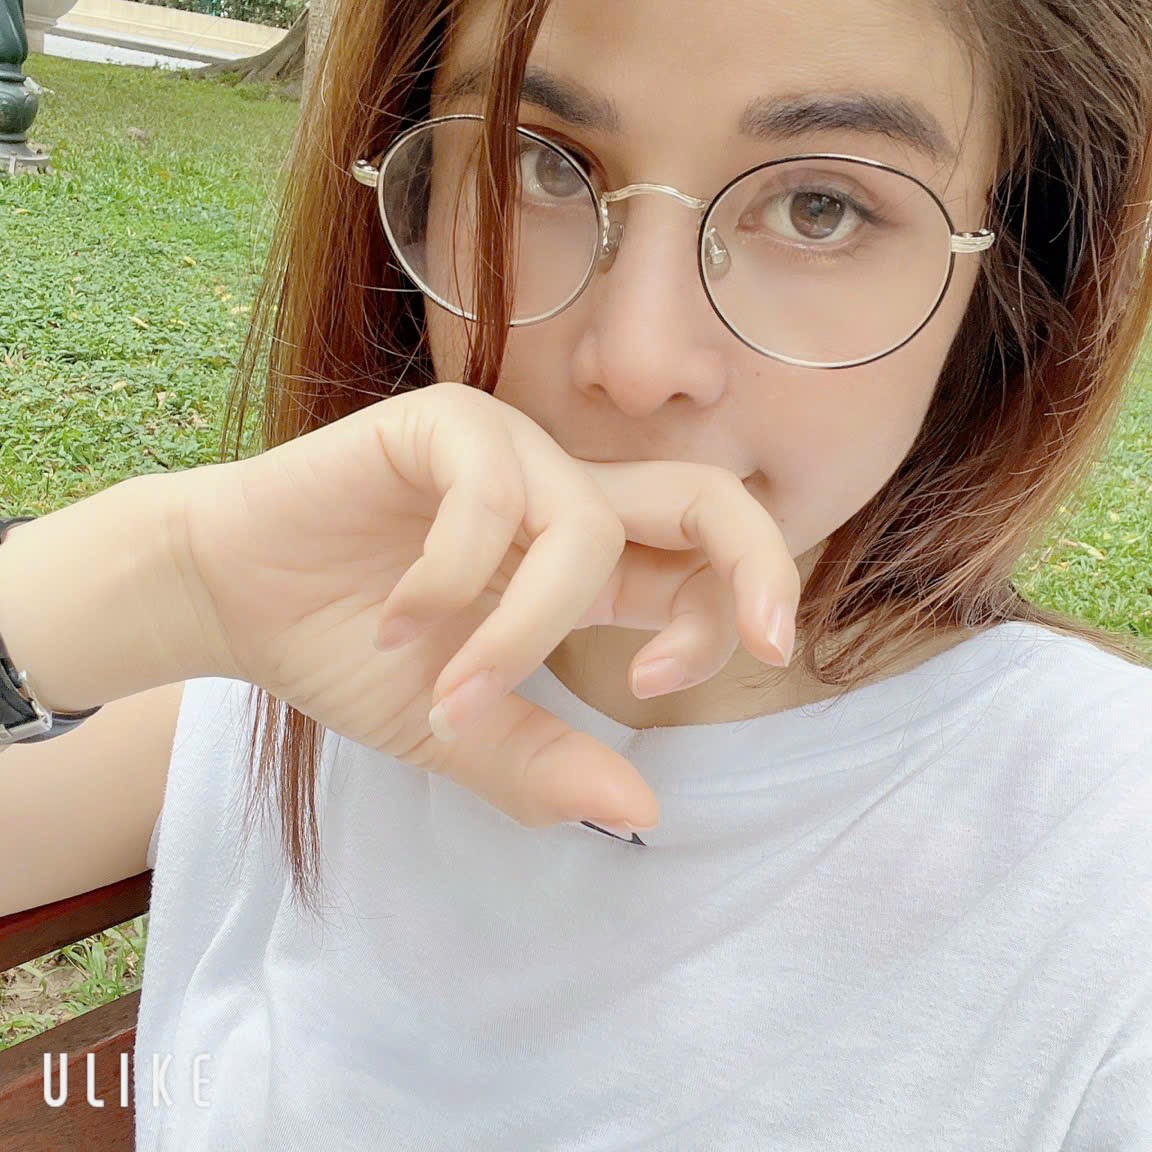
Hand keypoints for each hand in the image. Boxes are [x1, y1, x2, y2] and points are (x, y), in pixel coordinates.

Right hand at [178, 382, 800, 830]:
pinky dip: (449, 583)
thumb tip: (643, 812)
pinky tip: (394, 622)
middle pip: (708, 497)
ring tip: (445, 691)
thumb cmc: (348, 652)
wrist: (235, 598)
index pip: (704, 567)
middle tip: (766, 640)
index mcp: (584, 564)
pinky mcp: (442, 427)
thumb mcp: (457, 729)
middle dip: (756, 562)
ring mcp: (507, 454)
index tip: (653, 684)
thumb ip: (542, 764)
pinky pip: (488, 498)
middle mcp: (562, 498)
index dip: (718, 620)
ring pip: (582, 531)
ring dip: (521, 635)